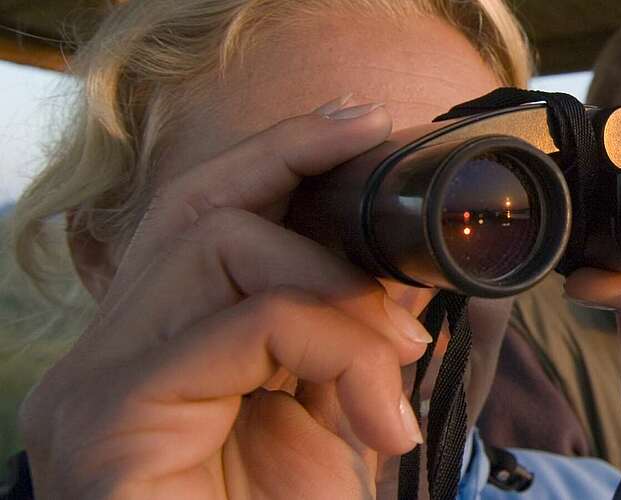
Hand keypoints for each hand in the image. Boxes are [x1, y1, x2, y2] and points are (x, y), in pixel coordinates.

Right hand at [18, 99, 433, 497]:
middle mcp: (105, 360)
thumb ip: (338, 345)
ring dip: (336, 296)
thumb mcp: (324, 422)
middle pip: (195, 206)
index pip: (200, 215)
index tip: (367, 129)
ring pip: (218, 246)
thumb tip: (396, 279)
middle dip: (300, 174)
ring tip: (391, 372)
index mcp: (151, 354)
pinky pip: (237, 326)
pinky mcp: (111, 422)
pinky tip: (370, 418)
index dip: (282, 157)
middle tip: (391, 205)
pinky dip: (330, 348)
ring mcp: (95, 389)